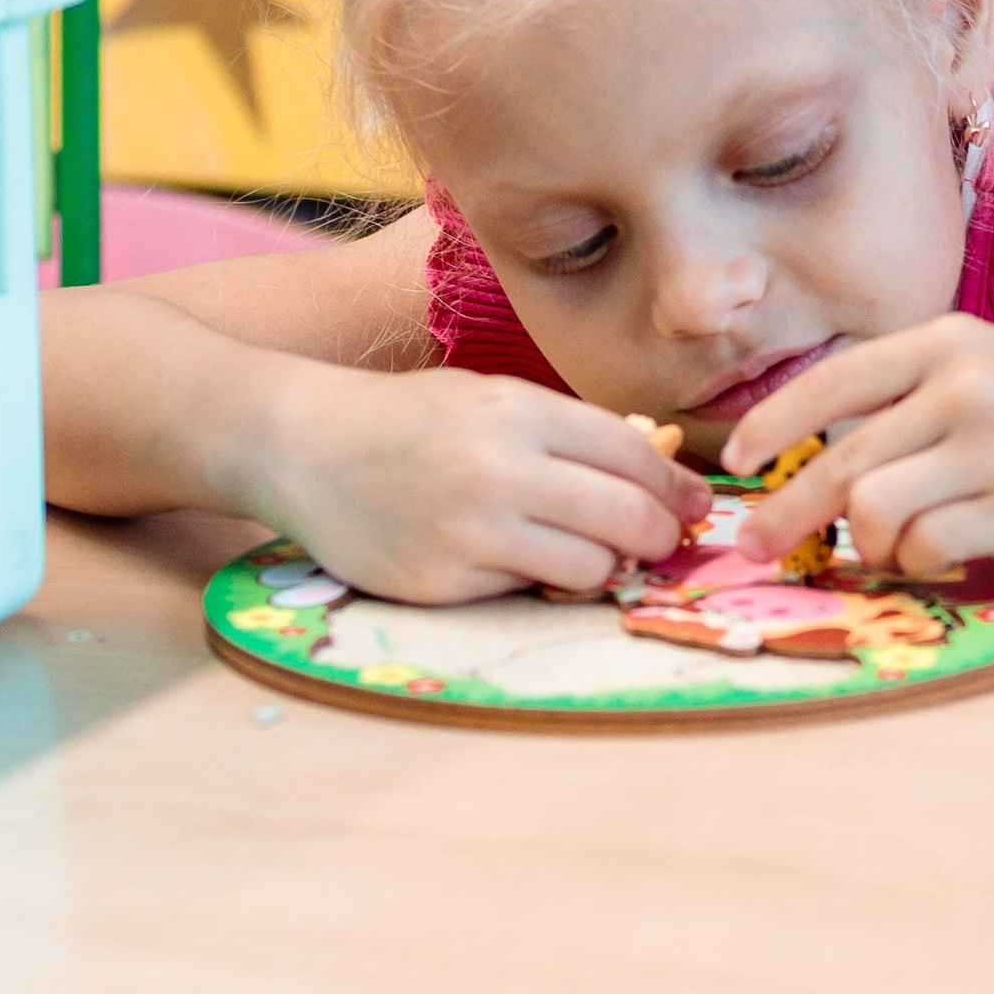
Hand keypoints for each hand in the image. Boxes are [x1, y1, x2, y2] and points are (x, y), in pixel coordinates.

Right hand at [272, 363, 709, 602]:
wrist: (302, 447)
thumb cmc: (408, 420)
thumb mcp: (489, 399)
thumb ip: (568, 433)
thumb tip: (662, 477)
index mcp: (517, 411)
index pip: (633, 455)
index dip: (674, 486)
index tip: (691, 504)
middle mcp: (498, 471)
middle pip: (627, 518)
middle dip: (660, 536)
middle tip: (661, 542)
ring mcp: (468, 532)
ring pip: (589, 569)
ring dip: (604, 567)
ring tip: (588, 553)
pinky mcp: (441, 583)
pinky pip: (525, 593)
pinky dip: (534, 581)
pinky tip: (513, 560)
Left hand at [721, 318, 993, 574]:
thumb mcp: (985, 366)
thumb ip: (908, 395)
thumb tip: (811, 451)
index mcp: (946, 342)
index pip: (831, 383)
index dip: (772, 425)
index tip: (741, 460)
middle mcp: (964, 387)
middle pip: (838, 460)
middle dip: (785, 510)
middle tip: (758, 542)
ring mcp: (993, 448)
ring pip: (875, 509)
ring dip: (867, 543)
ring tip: (890, 549)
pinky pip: (928, 548)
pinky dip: (918, 563)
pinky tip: (940, 556)